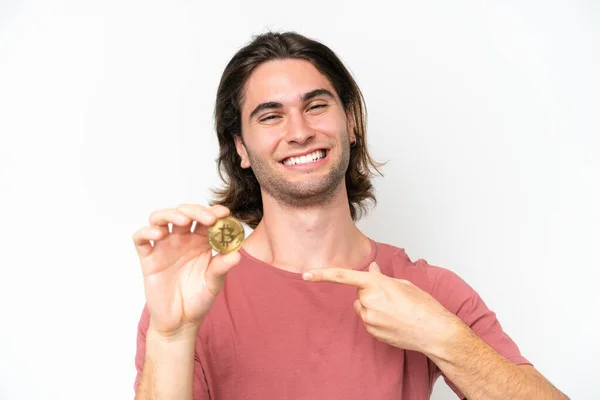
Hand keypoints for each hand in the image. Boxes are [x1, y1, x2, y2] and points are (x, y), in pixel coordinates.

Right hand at [132, 204, 240, 335]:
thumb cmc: (199, 299)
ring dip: (171, 214)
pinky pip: (140, 239)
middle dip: (196, 211)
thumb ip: (223, 267)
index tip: (224, 213)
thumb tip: (237, 255)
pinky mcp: (148, 258)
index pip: (206, 219)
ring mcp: (164, 247)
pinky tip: (158, 234)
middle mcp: (182, 240)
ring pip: (160, 218)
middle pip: (184, 212)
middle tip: (208, 219)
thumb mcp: (215, 283)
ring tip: (184, 220)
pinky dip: (146, 232)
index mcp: (200, 241)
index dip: (214, 211)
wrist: (180, 322)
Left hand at [303, 262, 460, 353]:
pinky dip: (377, 319)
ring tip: (395, 311)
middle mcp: (368, 301)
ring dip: (373, 306)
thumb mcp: (402, 284)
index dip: (322, 274)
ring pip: (362, 308)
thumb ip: (381, 277)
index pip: (343, 276)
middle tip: (391, 298)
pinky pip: (368, 321)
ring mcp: (369, 319)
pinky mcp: (372, 332)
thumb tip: (371, 270)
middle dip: (370, 293)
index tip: (306, 274)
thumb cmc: (423, 305)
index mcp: (375, 284)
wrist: (433, 331)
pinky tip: (394, 321)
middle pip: (359, 294)